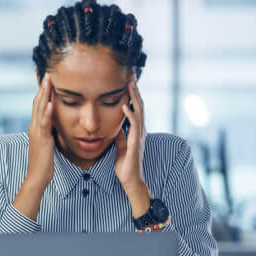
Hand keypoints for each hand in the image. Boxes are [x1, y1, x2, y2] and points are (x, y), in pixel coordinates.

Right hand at [25, 73, 54, 190]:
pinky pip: (45, 123)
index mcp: (36, 126)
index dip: (42, 91)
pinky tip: (51, 103)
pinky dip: (47, 112)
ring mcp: (37, 132)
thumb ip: (49, 131)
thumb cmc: (44, 162)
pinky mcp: (42, 139)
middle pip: (38, 102)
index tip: (48, 79)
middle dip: (43, 87)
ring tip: (49, 81)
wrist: (37, 176)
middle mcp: (34, 126)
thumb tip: (54, 123)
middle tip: (47, 72)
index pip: (38, 104)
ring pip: (40, 109)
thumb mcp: (47, 142)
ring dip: (44, 94)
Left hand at [114, 76, 150, 216]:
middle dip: (135, 89)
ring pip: (139, 112)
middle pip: (140, 105)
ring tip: (130, 83)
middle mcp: (140, 130)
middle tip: (131, 74)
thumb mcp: (120, 146)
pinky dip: (130, 114)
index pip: (136, 107)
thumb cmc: (125, 165)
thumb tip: (115, 126)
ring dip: (134, 97)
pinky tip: (125, 105)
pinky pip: (134, 126)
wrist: (130, 181)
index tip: (128, 80)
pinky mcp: (135, 143)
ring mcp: (139, 136)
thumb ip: (119, 135)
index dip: (133, 94)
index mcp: (136, 130)